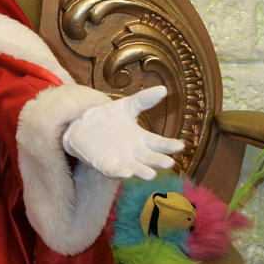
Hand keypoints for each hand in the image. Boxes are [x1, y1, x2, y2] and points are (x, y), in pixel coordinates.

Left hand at [61, 86, 183, 179]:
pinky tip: (126, 173)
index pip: (159, 143)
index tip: (181, 145)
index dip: (169, 145)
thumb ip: (144, 100)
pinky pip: (113, 171)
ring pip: (135, 168)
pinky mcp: (104, 164)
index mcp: (142, 139)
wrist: (82, 123)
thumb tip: (164, 89)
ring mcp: (120, 160)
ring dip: (142, 172)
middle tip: (169, 163)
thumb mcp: (127, 106)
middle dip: (158, 161)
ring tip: (151, 175)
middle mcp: (134, 153)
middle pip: (150, 158)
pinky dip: (120, 173)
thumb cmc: (108, 117)